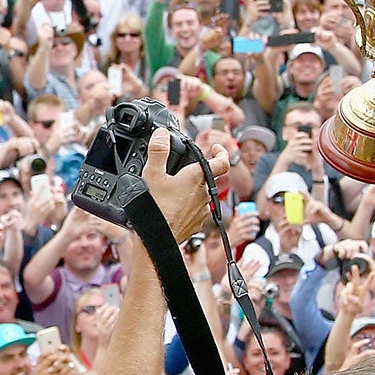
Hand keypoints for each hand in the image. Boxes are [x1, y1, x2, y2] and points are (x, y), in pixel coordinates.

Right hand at [142, 126, 224, 242]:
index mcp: (197, 177)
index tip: (215, 148)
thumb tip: (161, 134)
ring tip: (171, 190)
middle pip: (207, 177)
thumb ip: (158, 151)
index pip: (222, 162)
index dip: (221, 152)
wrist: (157, 240)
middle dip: (195, 172)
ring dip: (190, 190)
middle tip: (179, 170)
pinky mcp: (197, 222)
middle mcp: (204, 193)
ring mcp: (202, 209)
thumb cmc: (156, 210)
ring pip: (201, 194)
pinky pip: (195, 209)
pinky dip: (186, 205)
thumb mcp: (152, 175)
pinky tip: (171, 207)